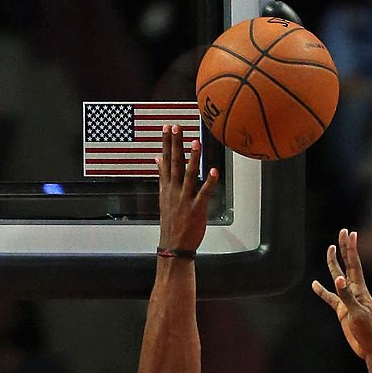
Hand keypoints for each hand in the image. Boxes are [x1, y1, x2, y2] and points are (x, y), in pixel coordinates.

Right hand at [157, 124, 218, 251]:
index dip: (166, 143)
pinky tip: (214, 171)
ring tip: (195, 142)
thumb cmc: (172, 221)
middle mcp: (174, 190)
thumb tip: (157, 159)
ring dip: (192, 159)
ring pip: (189, 175)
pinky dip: (209, 182)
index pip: (165, 161)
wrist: (174, 245)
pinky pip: (203, 193)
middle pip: (174, 164)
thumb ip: (162, 176)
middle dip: (175, 145)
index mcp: (167, 187)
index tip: (166, 128)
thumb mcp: (164, 196)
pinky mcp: (196, 209)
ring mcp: (185, 199)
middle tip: (176, 127)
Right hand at [312, 229, 371, 360]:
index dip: (351, 248)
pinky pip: (330, 298)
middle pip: (347, 265)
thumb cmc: (370, 332)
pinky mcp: (343, 311)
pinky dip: (322, 291)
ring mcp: (348, 300)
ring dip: (334, 265)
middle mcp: (354, 291)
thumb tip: (338, 279)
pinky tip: (315, 285)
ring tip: (329, 250)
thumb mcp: (358, 313)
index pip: (354, 264)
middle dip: (344, 249)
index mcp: (360, 290)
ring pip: (337, 278)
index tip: (350, 233)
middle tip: (342, 232)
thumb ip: (347, 296)